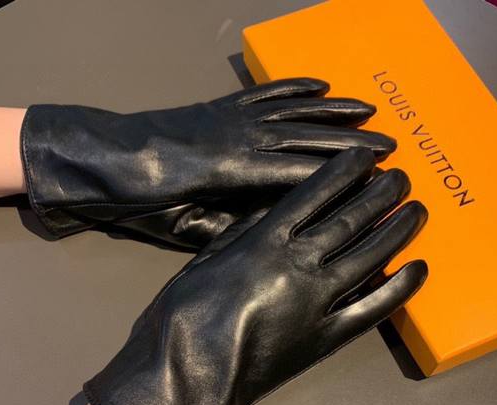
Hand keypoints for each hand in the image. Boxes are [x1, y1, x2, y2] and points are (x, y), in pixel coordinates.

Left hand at [21, 78, 395, 245]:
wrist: (105, 160)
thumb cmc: (144, 203)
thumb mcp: (184, 225)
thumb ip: (229, 225)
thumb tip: (269, 226)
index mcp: (234, 173)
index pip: (298, 173)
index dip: (338, 176)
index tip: (375, 179)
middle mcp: (242, 138)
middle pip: (306, 139)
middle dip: (351, 144)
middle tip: (391, 149)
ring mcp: (233, 117)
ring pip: (293, 111)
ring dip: (333, 112)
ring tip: (370, 114)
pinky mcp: (222, 106)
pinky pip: (265, 93)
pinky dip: (294, 88)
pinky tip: (320, 86)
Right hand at [83, 148, 427, 404]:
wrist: (187, 378)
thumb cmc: (183, 316)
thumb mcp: (206, 260)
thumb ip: (242, 233)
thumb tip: (274, 209)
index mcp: (264, 241)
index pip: (314, 195)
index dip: (344, 172)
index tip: (365, 156)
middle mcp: (298, 264)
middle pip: (349, 220)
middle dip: (380, 194)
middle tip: (401, 177)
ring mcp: (317, 303)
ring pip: (368, 257)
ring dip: (396, 230)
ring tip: (416, 210)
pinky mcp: (325, 339)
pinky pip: (370, 309)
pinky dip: (397, 289)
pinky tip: (418, 269)